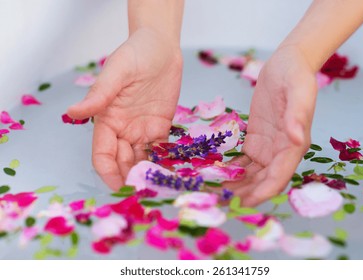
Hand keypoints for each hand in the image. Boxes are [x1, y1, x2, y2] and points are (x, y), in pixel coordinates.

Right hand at [67, 28, 182, 189]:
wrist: (162, 46)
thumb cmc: (136, 54)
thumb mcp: (117, 71)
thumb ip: (99, 94)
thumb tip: (72, 113)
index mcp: (107, 119)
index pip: (102, 154)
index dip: (109, 172)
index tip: (121, 188)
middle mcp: (123, 129)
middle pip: (122, 162)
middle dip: (129, 178)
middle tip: (144, 193)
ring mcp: (142, 130)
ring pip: (140, 160)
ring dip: (146, 175)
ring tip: (158, 189)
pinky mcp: (160, 127)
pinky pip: (160, 150)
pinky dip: (163, 163)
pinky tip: (170, 174)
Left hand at [225, 46, 317, 206]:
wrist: (287, 63)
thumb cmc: (296, 75)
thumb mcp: (299, 91)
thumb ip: (297, 116)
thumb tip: (297, 139)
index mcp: (293, 146)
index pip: (278, 177)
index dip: (262, 192)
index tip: (243, 203)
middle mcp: (280, 152)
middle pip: (261, 182)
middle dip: (243, 194)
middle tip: (218, 202)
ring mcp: (267, 148)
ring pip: (250, 175)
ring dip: (234, 186)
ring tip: (212, 193)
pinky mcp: (256, 140)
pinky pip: (242, 162)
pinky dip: (230, 171)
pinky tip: (214, 174)